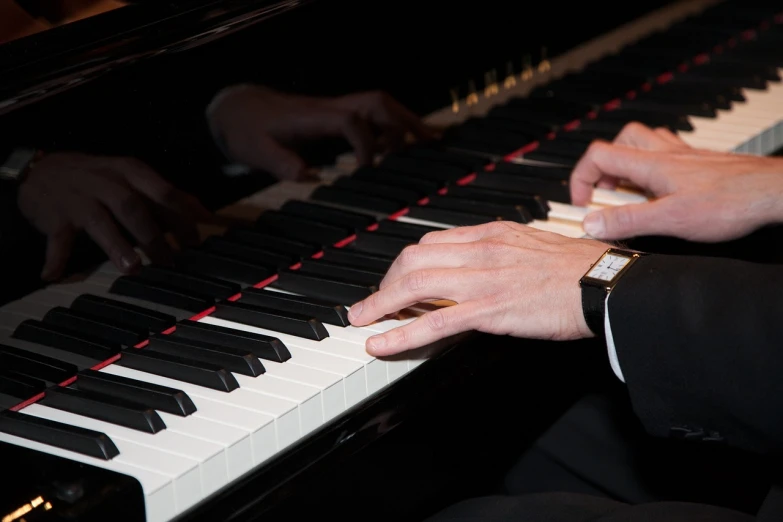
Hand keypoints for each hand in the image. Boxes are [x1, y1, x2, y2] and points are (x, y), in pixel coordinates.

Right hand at [17, 152, 211, 279]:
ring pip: (100, 221)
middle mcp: (106, 182)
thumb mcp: (133, 178)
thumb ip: (168, 196)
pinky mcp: (54, 216)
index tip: (194, 242)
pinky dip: (55, 257)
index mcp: (131, 172)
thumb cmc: (98, 179)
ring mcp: (79, 199)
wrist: (41, 170)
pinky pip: (56, 238)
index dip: (181, 217)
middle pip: (134, 208)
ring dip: (117, 245)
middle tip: (169, 263)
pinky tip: (53, 275)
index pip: (163, 191)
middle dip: (154, 236)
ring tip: (132, 267)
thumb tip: (205, 214)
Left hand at [207, 84, 433, 179]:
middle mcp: (329, 109)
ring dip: (404, 121)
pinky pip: (370, 114)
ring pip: (378, 106)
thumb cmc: (246, 129)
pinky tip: (400, 144)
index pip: (352, 122)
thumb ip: (281, 164)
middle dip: (405, 123)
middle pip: (376, 104)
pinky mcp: (334, 115)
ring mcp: (334, 109)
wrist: (236, 109)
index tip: (368, 168)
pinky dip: (391, 125)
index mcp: (313, 117)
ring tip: (427, 142)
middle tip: (429, 144)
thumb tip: (309, 177)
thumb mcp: (256, 150)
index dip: (366, 144)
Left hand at [347, 222, 609, 356]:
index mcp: (491, 234)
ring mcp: (482, 280)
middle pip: (413, 260)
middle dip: (385, 282)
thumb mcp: (533, 244)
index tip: (396, 279)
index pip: (432, 242)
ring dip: (380, 304)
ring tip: (361, 320)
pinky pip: (434, 322)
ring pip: (415, 286)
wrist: (605, 284)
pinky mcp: (489, 309)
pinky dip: (400, 332)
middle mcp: (480, 251)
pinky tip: (381, 343)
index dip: (406, 264)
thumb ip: (500, 249)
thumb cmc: (578, 268)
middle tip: (373, 302)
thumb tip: (475, 259)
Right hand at [570, 123, 782, 241]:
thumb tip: (592, 222)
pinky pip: (667, 155)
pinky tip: (662, 191)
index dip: (581, 179)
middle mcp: (666, 154)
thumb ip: (628, 220)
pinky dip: (654, 168)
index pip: (598, 155)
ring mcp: (685, 157)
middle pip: (620, 141)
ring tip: (629, 192)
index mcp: (651, 164)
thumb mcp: (670, 219)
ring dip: (628, 163)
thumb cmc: (732, 202)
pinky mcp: (701, 165)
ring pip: (644, 143)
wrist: (774, 193)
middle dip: (603, 167)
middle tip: (605, 194)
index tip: (584, 204)